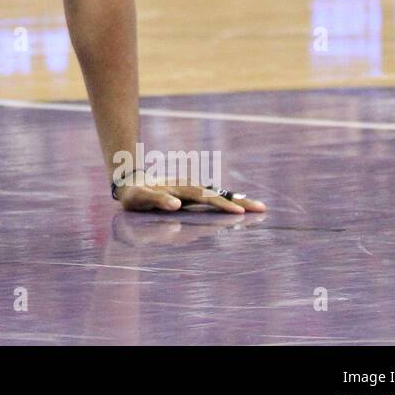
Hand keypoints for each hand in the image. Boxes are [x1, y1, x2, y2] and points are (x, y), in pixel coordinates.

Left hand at [116, 177, 266, 214]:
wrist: (131, 182)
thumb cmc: (136, 195)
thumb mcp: (141, 198)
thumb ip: (157, 201)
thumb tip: (176, 205)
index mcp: (182, 189)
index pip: (207, 198)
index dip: (223, 205)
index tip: (240, 212)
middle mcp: (190, 188)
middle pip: (219, 195)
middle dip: (240, 202)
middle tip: (262, 208)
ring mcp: (192, 190)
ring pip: (219, 195)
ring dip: (238, 200)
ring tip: (258, 207)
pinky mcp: (191, 194)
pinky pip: (213, 197)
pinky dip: (228, 200)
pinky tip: (239, 204)